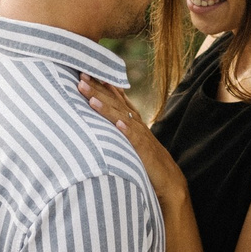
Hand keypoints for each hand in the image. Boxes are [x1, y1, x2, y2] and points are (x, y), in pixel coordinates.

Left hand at [79, 74, 184, 207]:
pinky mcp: (144, 151)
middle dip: (99, 89)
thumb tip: (101, 118)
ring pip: (121, 117)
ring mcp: (141, 136)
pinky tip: (118, 123)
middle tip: (82, 75)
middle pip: (115, 103)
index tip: (86, 71)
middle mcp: (136, 124)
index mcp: (131, 121)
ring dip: (106, 107)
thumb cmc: (147, 161)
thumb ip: (118, 127)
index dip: (102, 84)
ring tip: (90, 97)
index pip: (116, 98)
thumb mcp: (130, 140)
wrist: (169, 180)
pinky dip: (127, 130)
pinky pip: (135, 139)